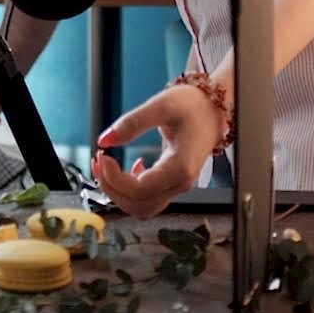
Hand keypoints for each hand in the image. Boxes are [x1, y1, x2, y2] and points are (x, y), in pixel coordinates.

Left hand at [92, 84, 229, 217]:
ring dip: (119, 192)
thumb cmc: (193, 105)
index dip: (114, 178)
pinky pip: (148, 198)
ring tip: (106, 165)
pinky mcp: (173, 182)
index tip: (102, 156)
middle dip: (112, 187)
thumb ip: (132, 122)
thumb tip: (104, 140)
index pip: (139, 190)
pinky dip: (130, 190)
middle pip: (139, 205)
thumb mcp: (161, 105)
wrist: (215, 108)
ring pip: (142, 207)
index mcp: (180, 167)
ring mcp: (178, 186)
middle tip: (98, 160)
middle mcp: (181, 183)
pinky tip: (127, 168)